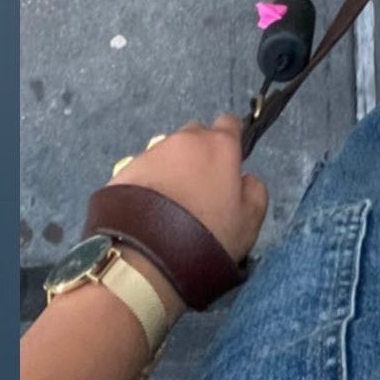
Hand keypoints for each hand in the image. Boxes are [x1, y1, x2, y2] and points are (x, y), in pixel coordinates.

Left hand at [107, 114, 267, 265]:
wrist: (145, 256)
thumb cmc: (206, 236)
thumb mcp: (249, 221)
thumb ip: (255, 190)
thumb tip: (245, 178)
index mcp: (219, 145)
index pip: (230, 124)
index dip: (232, 141)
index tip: (229, 164)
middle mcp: (185, 140)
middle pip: (196, 136)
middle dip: (199, 154)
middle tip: (199, 189)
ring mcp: (151, 153)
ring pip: (168, 153)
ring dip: (172, 170)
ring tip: (168, 206)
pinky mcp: (124, 170)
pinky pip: (143, 171)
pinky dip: (148, 184)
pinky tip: (147, 212)